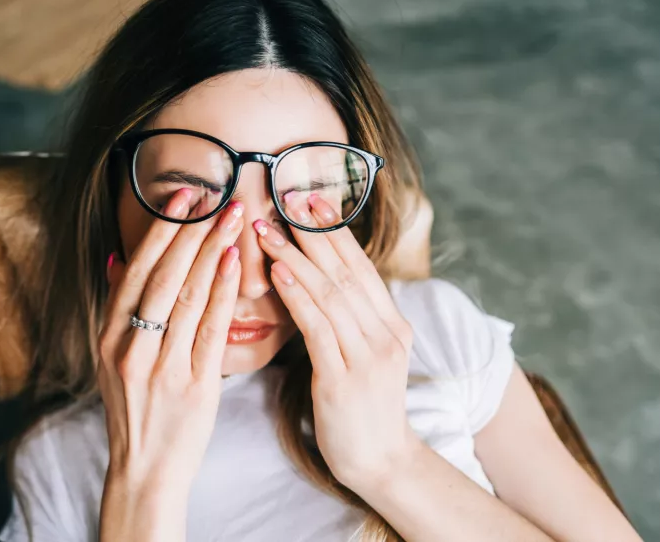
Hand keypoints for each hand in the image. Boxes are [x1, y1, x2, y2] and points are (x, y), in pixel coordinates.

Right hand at [96, 189, 242, 524]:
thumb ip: (116, 310)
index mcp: (109, 338)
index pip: (135, 271)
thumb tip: (116, 258)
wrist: (145, 471)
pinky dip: (221, 292)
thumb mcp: (111, 359)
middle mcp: (130, 348)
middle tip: (216, 194)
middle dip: (190, 230)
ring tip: (233, 216)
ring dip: (211, 250)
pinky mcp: (194, 385)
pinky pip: (209, 329)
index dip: (160, 230)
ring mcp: (161, 367)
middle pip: (162, 276)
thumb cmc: (135, 410)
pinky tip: (234, 262)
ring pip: (187, 296)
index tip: (182, 196)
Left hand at [253, 193, 420, 493]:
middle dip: (314, 232)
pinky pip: (318, 328)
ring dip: (296, 257)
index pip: (360, 267)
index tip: (309, 200)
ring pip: (330, 293)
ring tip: (267, 229)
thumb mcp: (364, 356)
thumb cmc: (361, 408)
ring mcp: (368, 356)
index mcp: (392, 324)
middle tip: (285, 197)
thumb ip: (349, 320)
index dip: (334, 232)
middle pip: (346, 271)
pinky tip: (277, 272)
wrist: (380, 462)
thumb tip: (318, 281)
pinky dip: (297, 296)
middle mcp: (386, 334)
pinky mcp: (344, 379)